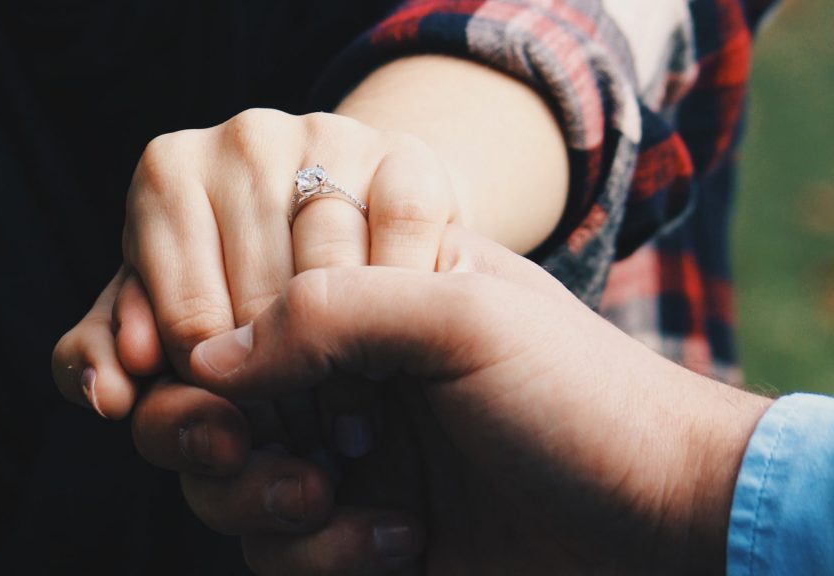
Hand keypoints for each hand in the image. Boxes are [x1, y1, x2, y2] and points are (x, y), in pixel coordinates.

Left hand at [53, 108, 457, 417]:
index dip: (221, 395)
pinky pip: (400, 246)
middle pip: (259, 302)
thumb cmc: (241, 273)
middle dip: (280, 389)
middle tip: (298, 439)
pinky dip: (400, 312)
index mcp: (167, 172)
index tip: (244, 431)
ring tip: (343, 418)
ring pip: (331, 277)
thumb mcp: (166, 309)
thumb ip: (110, 354)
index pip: (186, 320)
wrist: (349, 216)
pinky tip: (390, 352)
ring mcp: (328, 137)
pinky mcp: (406, 155)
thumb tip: (113, 396)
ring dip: (345, 365)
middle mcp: (243, 139)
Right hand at [181, 228, 770, 574]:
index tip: (212, 389)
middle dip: (207, 436)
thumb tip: (210, 358)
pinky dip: (321, 556)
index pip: (237, 306)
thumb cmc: (580, 399)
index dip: (203, 351)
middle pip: (208, 402)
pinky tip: (403, 541)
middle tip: (239, 451)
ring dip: (265, 503)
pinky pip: (279, 549)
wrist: (664, 523)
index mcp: (368, 295)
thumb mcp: (463, 318)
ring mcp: (348, 455)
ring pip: (229, 484)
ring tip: (335, 499)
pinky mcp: (357, 532)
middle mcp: (345, 374)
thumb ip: (330, 309)